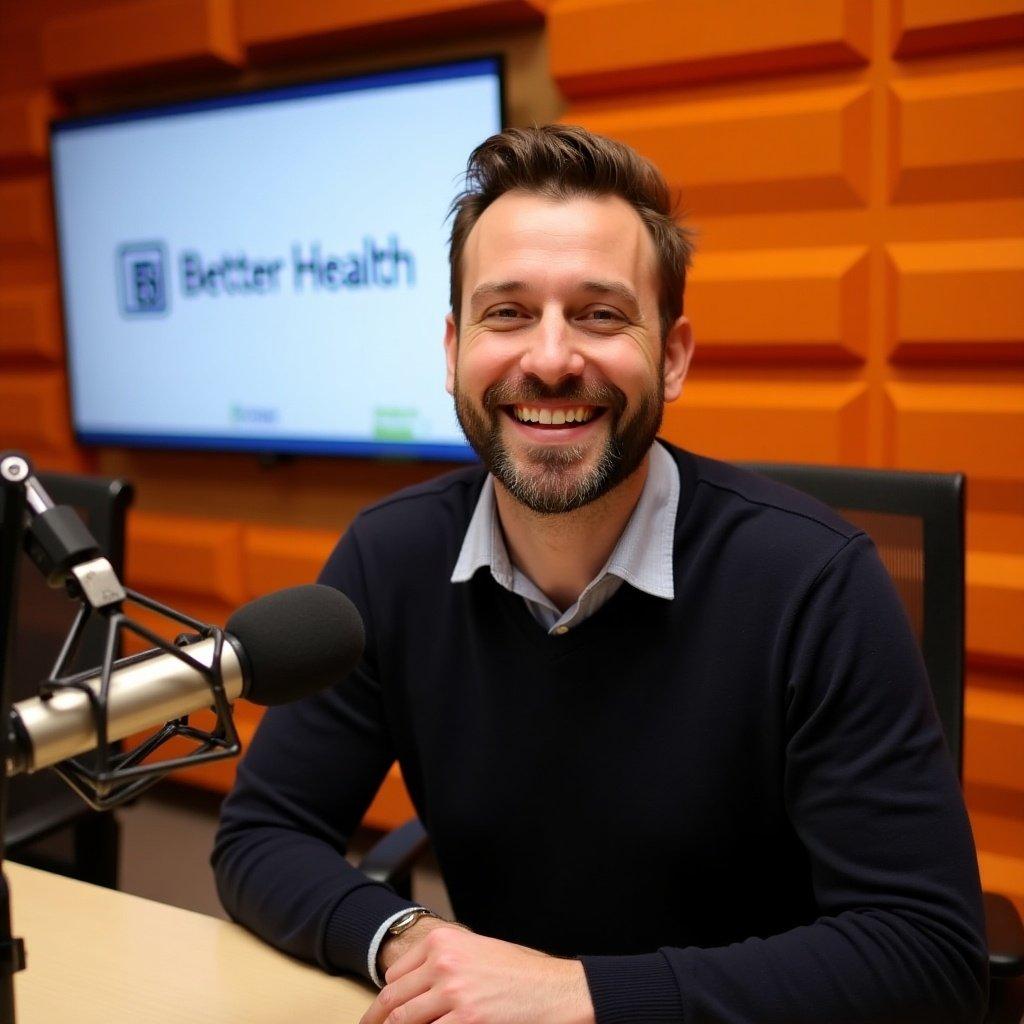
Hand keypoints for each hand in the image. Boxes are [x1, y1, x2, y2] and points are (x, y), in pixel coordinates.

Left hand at [359, 924, 594, 1023]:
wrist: (554, 990)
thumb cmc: (519, 973)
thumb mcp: (476, 952)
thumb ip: (443, 963)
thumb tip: (414, 987)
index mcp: (443, 942)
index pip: (394, 975)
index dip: (385, 1000)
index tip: (378, 1014)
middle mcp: (443, 962)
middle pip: (393, 1000)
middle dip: (378, 1021)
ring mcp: (453, 993)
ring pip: (404, 1020)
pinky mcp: (466, 1020)